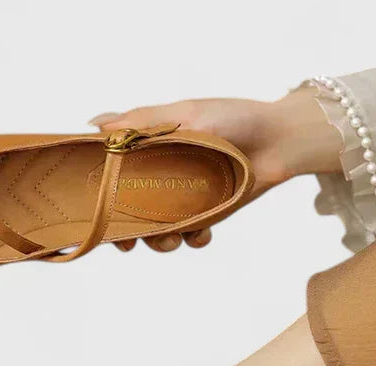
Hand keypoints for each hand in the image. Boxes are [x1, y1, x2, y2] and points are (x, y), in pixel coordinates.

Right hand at [90, 88, 341, 247]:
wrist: (281, 139)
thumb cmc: (234, 117)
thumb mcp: (184, 112)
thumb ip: (141, 121)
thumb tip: (94, 122)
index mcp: (149, 153)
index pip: (113, 179)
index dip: (100, 201)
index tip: (95, 217)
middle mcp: (161, 178)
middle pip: (130, 214)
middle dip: (127, 233)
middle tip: (129, 243)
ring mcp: (183, 200)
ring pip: (157, 232)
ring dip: (160, 242)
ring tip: (173, 238)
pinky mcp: (208, 215)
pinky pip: (191, 237)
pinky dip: (193, 240)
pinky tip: (202, 234)